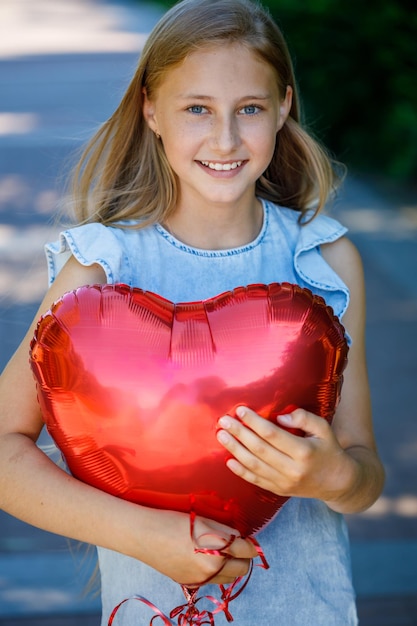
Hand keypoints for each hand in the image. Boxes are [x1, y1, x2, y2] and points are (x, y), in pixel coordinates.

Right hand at [137, 508, 257, 586]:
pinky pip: (214, 581)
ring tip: (222, 553)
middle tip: (237, 546)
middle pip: (243, 568)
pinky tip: (207, 560)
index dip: (250, 544)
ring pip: (230, 578)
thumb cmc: (174, 521)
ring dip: (232, 567)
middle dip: (244, 557)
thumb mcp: (204, 520)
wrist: (146, 536)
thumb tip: (240, 538)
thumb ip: (226, 530)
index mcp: (219, 547)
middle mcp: (214, 567)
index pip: (249, 550)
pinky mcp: (192, 584)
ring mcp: (202, 578)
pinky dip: (217, 573)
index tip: (248, 540)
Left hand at [216, 406, 355, 501]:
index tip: (240, 410)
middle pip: (259, 449)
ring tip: (221, 435)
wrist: (338, 483)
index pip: (272, 434)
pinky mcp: (279, 491)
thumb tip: (279, 417)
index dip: (254, 422)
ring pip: (253, 466)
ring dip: (234, 450)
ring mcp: (284, 483)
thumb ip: (304, 418)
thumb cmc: (329, 450)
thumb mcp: (324, 429)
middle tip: (223, 420)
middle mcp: (292, 469)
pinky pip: (255, 481)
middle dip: (239, 433)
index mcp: (304, 451)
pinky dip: (240, 471)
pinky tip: (228, 460)